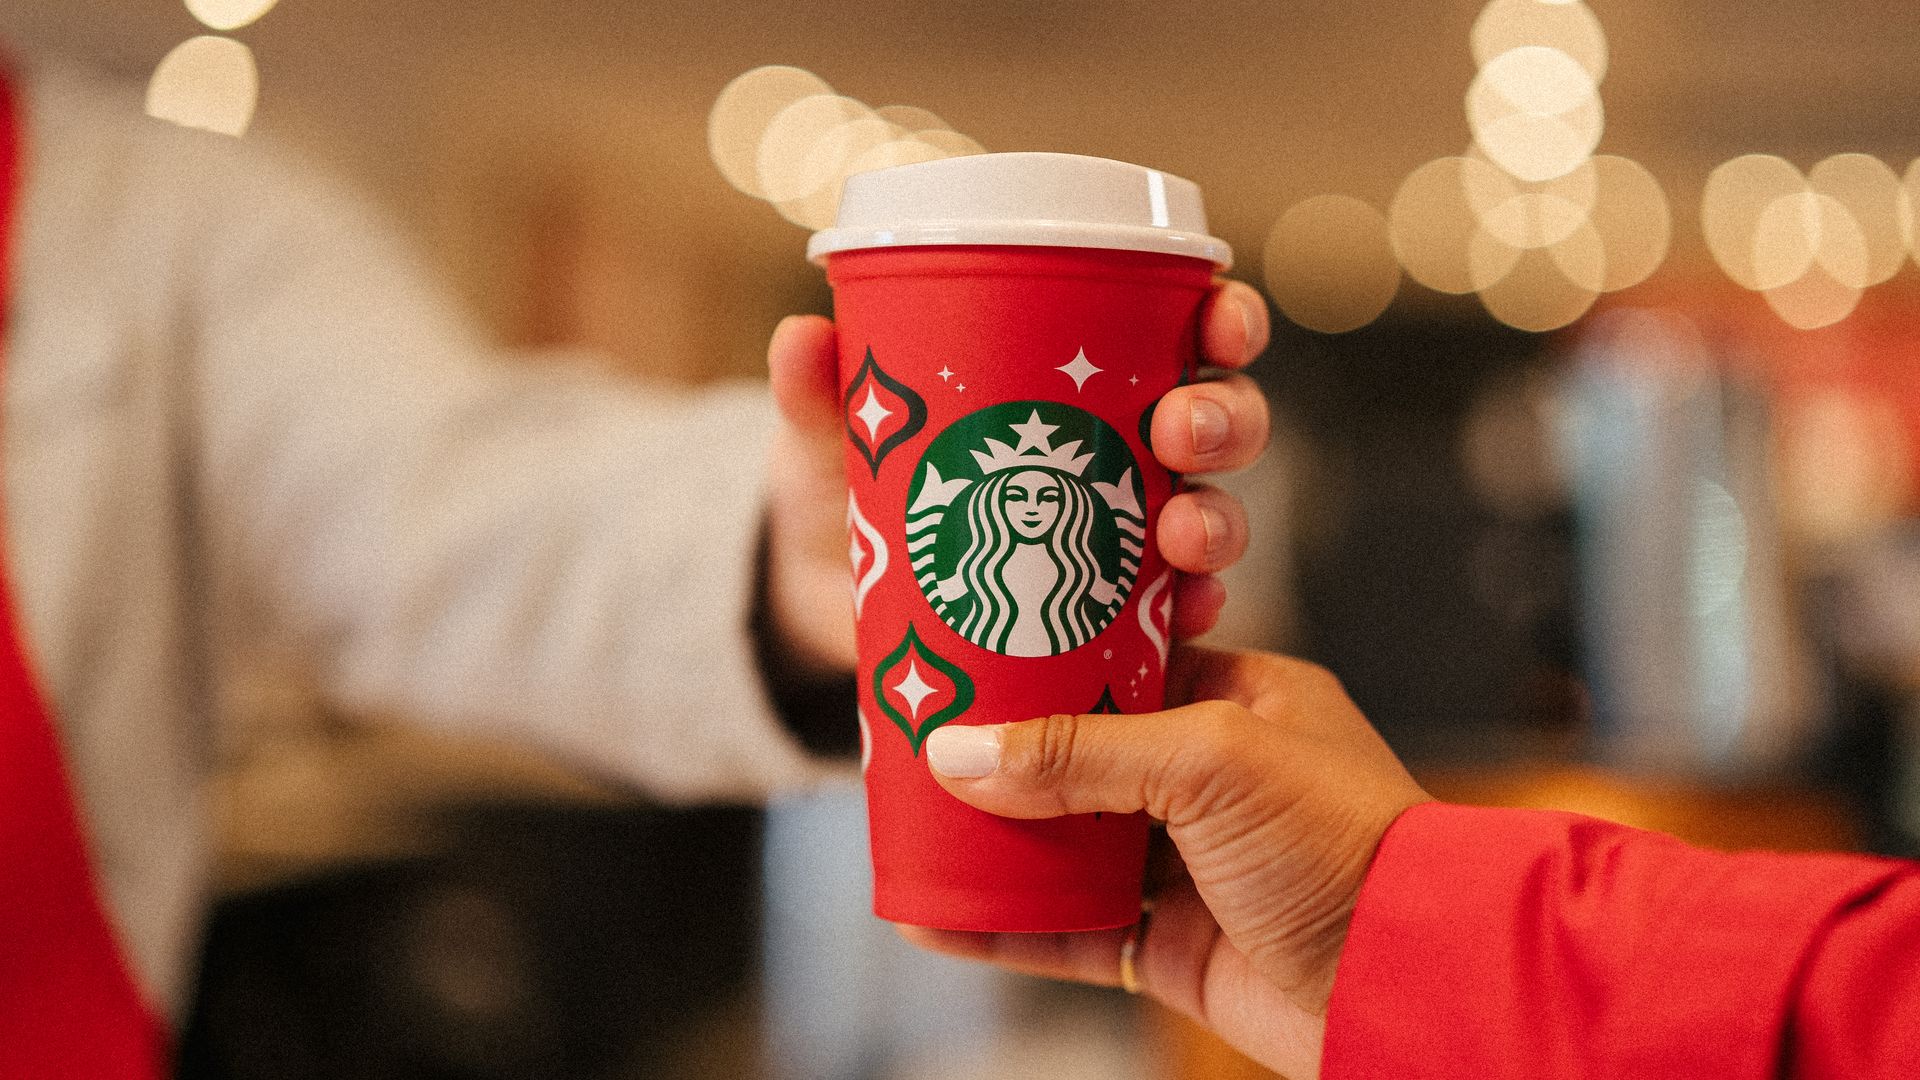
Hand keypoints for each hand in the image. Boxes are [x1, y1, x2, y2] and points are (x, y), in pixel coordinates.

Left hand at [763, 281, 1273, 674]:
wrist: (831, 593)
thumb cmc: (856, 478)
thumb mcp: (838, 433)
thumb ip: (821, 392)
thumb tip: (802, 338)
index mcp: (1090, 375)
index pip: (1186, 328)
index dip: (1226, 318)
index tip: (1219, 321)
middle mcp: (1129, 448)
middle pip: (1220, 419)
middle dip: (1225, 418)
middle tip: (1179, 431)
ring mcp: (1128, 533)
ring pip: (1213, 511)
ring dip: (1220, 518)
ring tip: (1181, 534)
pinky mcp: (1114, 611)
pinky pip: (1179, 608)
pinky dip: (1194, 607)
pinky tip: (1186, 611)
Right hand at [903, 646, 1429, 1079]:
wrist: (1413, 980)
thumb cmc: (1349, 841)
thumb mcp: (1209, 760)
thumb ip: (1080, 751)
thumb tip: (961, 753)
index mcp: (1241, 699)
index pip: (1123, 661)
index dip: (1045, 659)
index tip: (971, 651)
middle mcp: (1213, 780)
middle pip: (1080, 757)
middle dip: (1001, 755)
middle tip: (916, 739)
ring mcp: (1190, 865)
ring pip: (1066, 847)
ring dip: (991, 842)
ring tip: (905, 824)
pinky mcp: (1172, 946)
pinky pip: (1069, 931)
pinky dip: (1001, 927)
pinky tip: (935, 916)